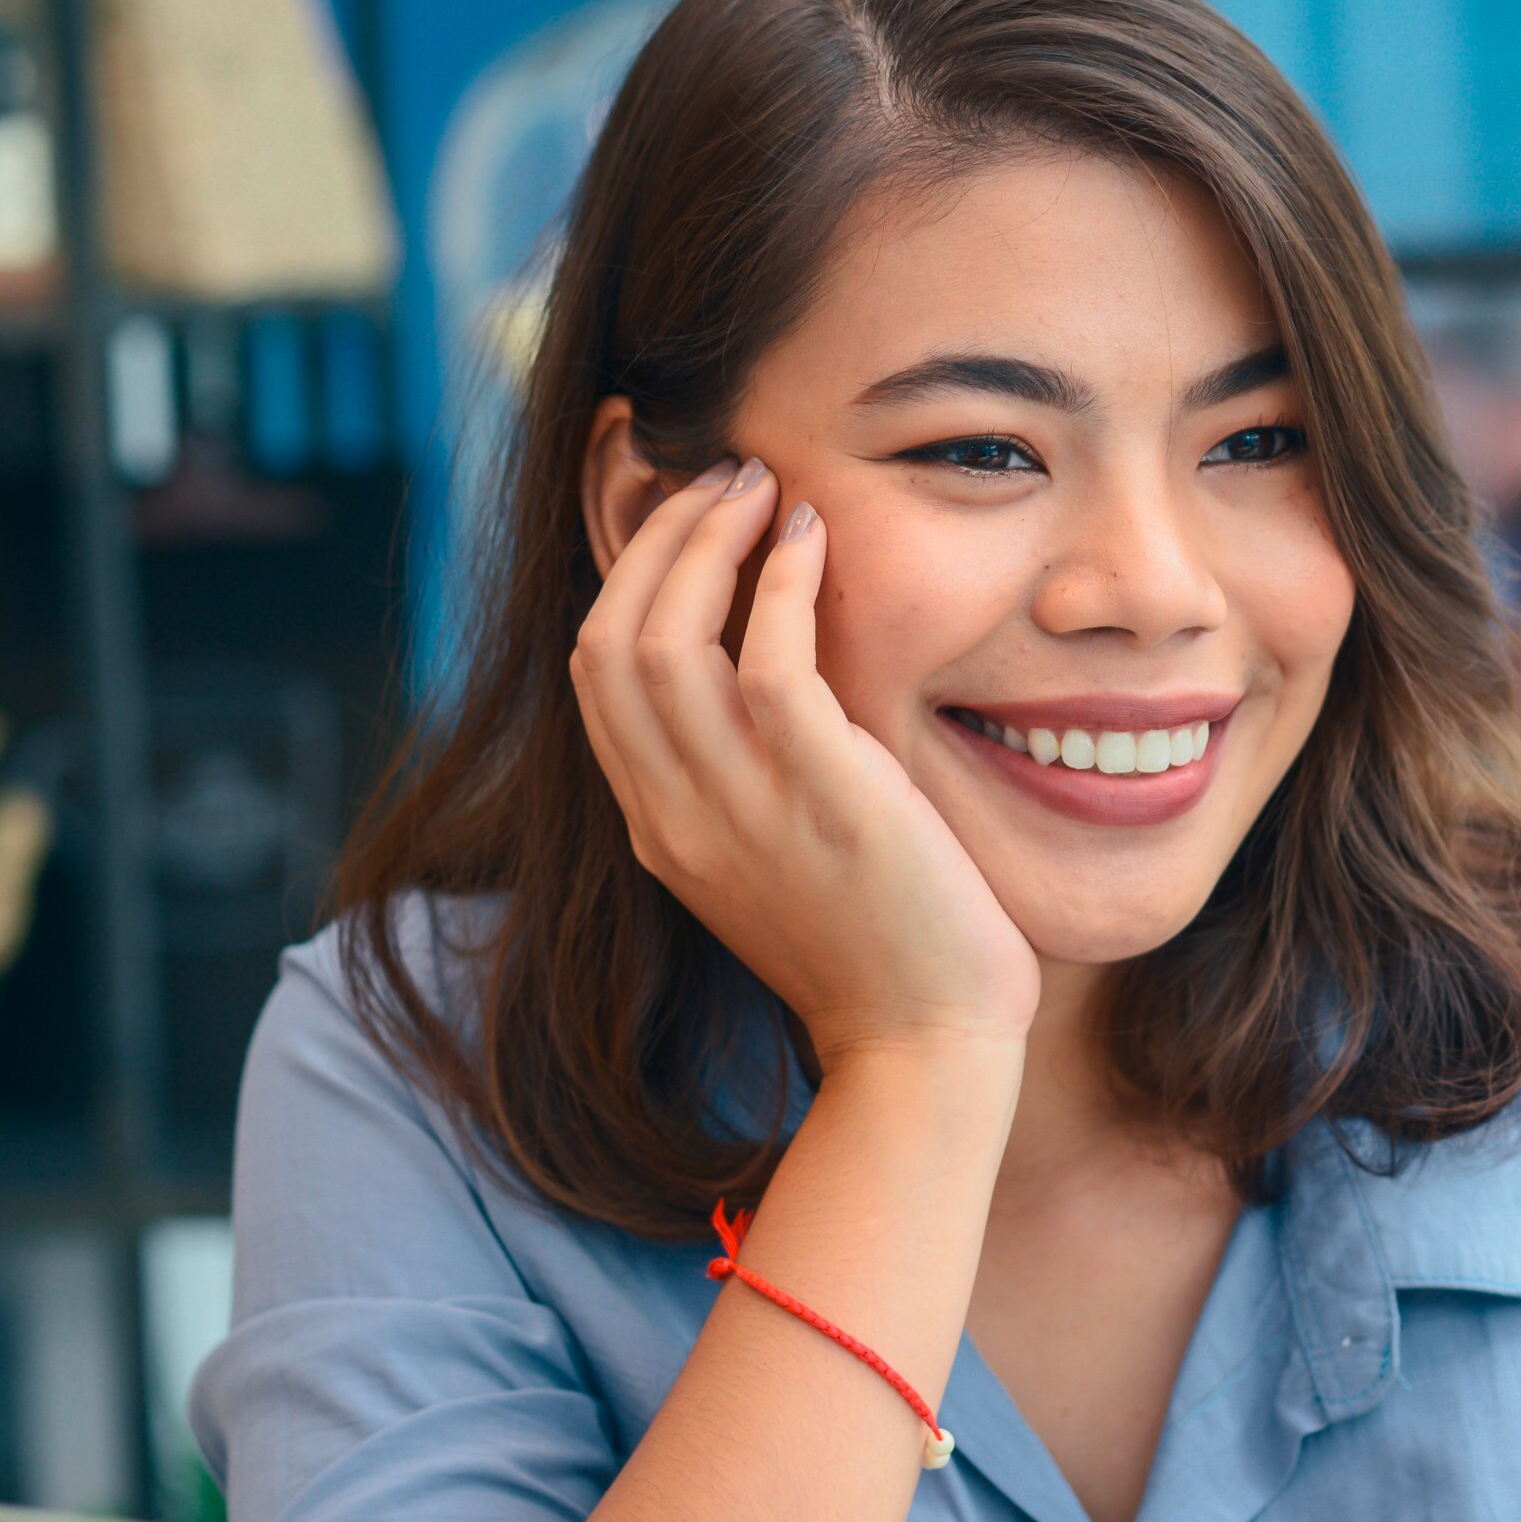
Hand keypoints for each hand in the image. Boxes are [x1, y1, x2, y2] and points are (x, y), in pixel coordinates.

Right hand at [569, 457, 1041, 1067]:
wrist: (925, 1043)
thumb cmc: (875, 947)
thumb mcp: (773, 859)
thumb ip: (742, 781)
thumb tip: (759, 677)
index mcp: (657, 829)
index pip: (595, 675)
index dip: (625, 576)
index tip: (678, 516)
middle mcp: (675, 815)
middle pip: (609, 642)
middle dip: (656, 539)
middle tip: (722, 478)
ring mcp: (738, 808)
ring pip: (665, 639)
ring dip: (708, 541)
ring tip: (762, 487)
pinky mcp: (817, 795)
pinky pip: (769, 659)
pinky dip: (781, 581)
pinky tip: (812, 540)